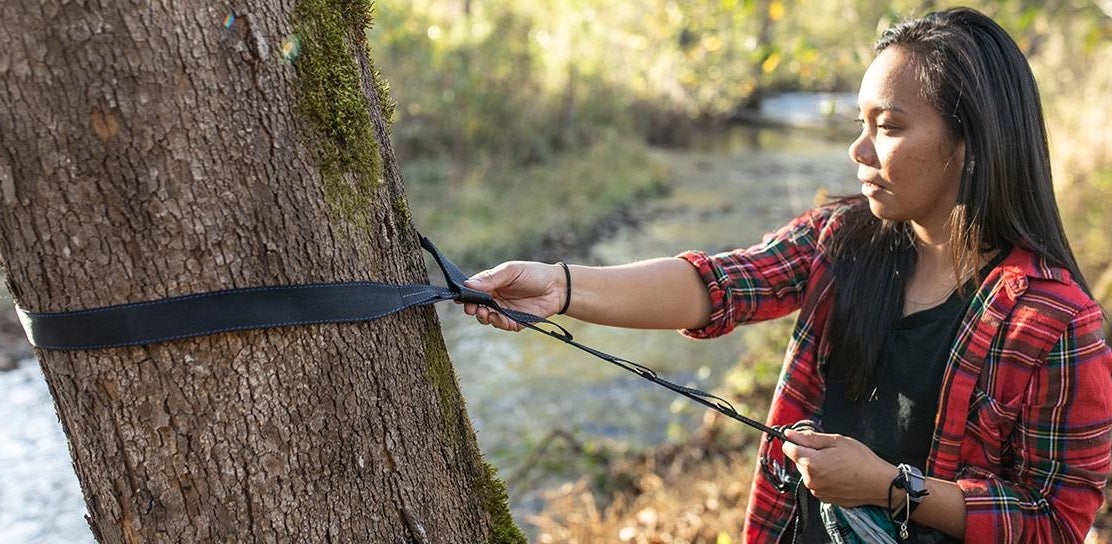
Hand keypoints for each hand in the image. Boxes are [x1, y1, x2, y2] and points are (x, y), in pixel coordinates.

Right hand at [462, 261, 564, 330]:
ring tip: (483, 313)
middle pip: (477, 306)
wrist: (557, 287)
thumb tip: (469, 284)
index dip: (465, 295)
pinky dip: (498, 323)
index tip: (460, 298)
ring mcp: (504, 310)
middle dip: (472, 308)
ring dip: (483, 317)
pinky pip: (502, 324)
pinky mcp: (515, 321)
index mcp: (492, 284)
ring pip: (487, 317)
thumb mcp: (510, 271)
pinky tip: (496, 318)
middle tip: (472, 308)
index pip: (473, 290)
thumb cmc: (534, 273)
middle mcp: (496, 298)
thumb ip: (491, 278)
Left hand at [782, 428, 896, 507]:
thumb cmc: (861, 460)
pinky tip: (839, 475)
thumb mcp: (836, 441)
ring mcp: (816, 491)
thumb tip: (788, 434)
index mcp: (811, 463)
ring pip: (808, 472)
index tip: (809, 440)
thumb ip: (809, 438)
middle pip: (798, 461)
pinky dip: (823, 478)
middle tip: (831, 452)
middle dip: (809, 454)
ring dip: (816, 466)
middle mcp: (810, 480)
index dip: (797, 441)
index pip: (788, 449)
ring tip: (837, 464)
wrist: (879, 483)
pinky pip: (817, 483)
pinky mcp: (824, 498)